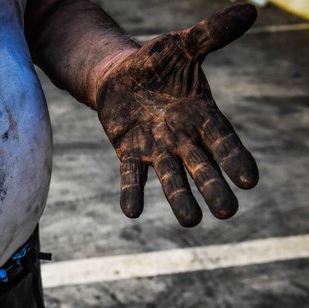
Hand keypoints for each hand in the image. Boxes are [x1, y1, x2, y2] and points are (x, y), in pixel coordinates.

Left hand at [95, 4, 258, 226]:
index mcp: (201, 115)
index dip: (235, 158)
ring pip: (171, 177)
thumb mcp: (182, 45)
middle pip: (202, 166)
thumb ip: (212, 34)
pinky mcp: (129, 152)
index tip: (249, 180)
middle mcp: (182, 137)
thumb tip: (251, 8)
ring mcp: (156, 148)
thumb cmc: (156, 63)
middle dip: (213, 186)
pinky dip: (132, 193)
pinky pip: (131, 176)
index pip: (223, 139)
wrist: (120, 75)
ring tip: (191, 221)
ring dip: (180, 198)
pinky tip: (132, 211)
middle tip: (226, 212)